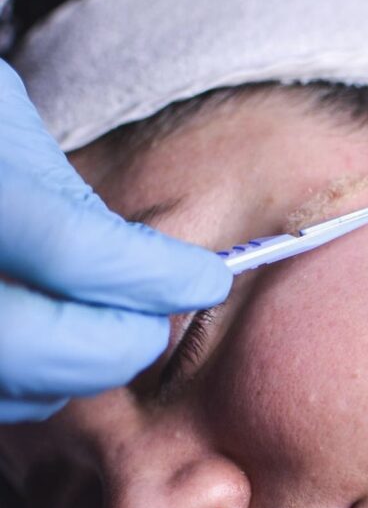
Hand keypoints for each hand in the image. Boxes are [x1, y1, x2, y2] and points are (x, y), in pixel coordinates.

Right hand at [0, 59, 230, 421]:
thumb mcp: (8, 121)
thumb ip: (70, 201)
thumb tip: (152, 269)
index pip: (72, 251)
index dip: (155, 276)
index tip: (207, 277)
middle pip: (28, 343)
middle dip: (115, 345)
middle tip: (156, 325)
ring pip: (8, 387)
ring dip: (80, 374)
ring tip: (111, 333)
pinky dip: (38, 387)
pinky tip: (59, 349)